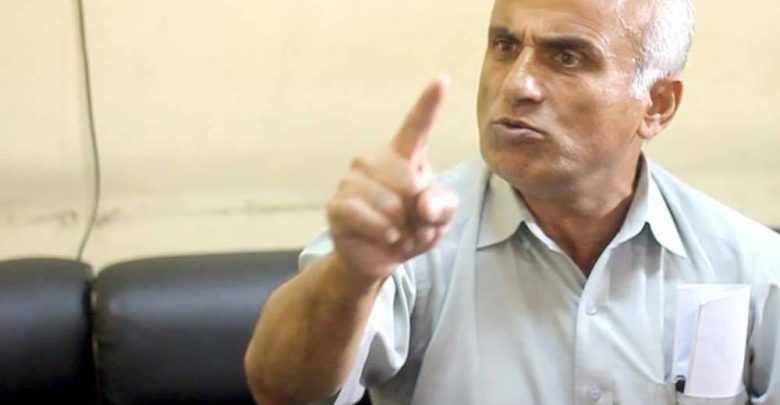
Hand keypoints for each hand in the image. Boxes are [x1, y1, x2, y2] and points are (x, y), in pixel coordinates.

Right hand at [326, 77, 458, 282]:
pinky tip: (386, 236)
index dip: (429, 103)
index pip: (417, 126)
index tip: (442, 79)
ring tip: (398, 232)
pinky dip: (382, 232)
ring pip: (389, 203)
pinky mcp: (338, 205)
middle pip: (409, 180)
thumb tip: (421, 203)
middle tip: (413, 223)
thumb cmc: (414, 229)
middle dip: (419, 211)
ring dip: (402, 227)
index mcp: (404, 157)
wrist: (383, 258)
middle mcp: (374, 161)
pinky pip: (365, 216)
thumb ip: (443, 206)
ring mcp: (352, 181)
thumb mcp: (441, 218)